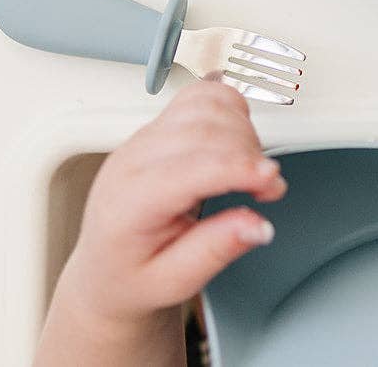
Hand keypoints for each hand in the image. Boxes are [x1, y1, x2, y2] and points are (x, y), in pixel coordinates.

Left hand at [35, 82, 285, 366]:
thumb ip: (215, 251)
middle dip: (249, 152)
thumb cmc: (133, 275)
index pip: (189, 168)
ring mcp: (145, 138)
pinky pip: (199, 96)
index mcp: (130, 202)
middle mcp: (133, 160)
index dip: (237, 168)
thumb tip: (258, 226)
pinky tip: (238, 138)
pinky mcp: (159, 127)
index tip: (272, 182)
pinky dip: (229, 107)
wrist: (106, 267)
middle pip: (202, 130)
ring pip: (204, 104)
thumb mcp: (173, 282)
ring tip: (252, 168)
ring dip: (242, 128)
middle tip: (269, 189)